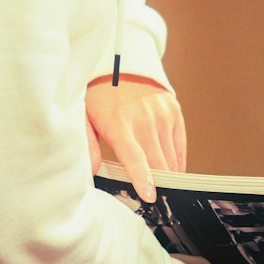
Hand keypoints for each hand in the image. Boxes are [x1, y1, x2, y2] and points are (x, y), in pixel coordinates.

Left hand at [85, 75, 186, 202]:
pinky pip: (180, 145)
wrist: (119, 63)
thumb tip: (92, 171)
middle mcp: (144, 118)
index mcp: (118, 123)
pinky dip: (177, 161)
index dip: (143, 179)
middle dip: (159, 184)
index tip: (150, 197)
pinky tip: (171, 171)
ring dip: (167, 175)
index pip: (134, 157)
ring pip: (171, 157)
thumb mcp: (83, 117)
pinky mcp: (174, 110)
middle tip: (154, 199)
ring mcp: (162, 113)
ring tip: (161, 187)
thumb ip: (87, 145)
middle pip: (157, 162)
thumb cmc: (98, 96)